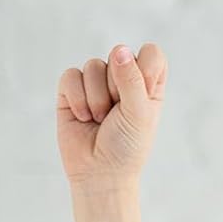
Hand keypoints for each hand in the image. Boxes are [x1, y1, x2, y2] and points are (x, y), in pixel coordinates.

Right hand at [56, 43, 166, 188]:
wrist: (99, 172)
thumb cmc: (127, 147)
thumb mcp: (139, 114)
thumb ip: (132, 81)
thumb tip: (119, 50)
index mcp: (149, 86)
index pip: (151, 54)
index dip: (145, 67)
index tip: (144, 92)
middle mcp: (123, 80)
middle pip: (119, 55)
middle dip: (118, 88)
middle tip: (119, 115)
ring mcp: (96, 83)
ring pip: (93, 65)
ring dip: (97, 98)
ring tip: (100, 119)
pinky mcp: (71, 89)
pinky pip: (71, 75)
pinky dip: (77, 99)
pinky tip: (84, 118)